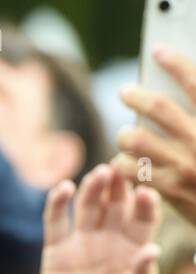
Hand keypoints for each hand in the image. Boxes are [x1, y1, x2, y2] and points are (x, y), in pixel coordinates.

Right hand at [39, 165, 161, 273]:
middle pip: (116, 205)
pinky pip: (56, 222)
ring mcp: (82, 243)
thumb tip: (151, 250)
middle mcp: (110, 241)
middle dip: (119, 186)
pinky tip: (64, 188)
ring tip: (97, 175)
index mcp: (134, 251)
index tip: (145, 192)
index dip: (145, 205)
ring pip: (89, 207)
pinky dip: (58, 204)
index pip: (143, 219)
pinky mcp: (55, 251)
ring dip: (93, 189)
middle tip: (119, 169)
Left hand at [115, 46, 195, 225]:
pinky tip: (124, 163)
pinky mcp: (169, 190)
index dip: (176, 64)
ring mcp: (184, 166)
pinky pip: (131, 170)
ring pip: (138, 140)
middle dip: (137, 96)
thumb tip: (180, 87)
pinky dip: (122, 164)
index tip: (158, 51)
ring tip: (127, 136)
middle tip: (126, 92)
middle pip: (159, 107)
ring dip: (126, 135)